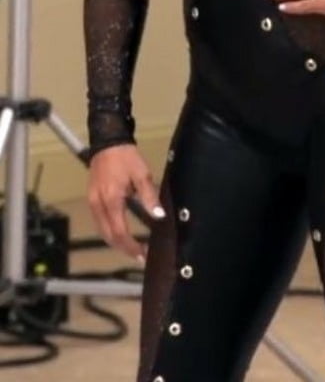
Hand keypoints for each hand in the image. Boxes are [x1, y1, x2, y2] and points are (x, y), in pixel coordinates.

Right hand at [87, 143, 164, 262]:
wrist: (108, 142)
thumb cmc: (126, 158)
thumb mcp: (142, 174)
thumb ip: (149, 196)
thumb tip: (159, 216)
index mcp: (111, 200)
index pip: (120, 232)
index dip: (131, 247)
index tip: (143, 255)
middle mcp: (98, 205)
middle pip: (109, 236)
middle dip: (124, 249)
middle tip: (140, 256)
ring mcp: (92, 203)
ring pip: (102, 231)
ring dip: (116, 242)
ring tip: (132, 248)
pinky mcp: (91, 199)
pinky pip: (99, 222)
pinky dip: (109, 232)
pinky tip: (120, 233)